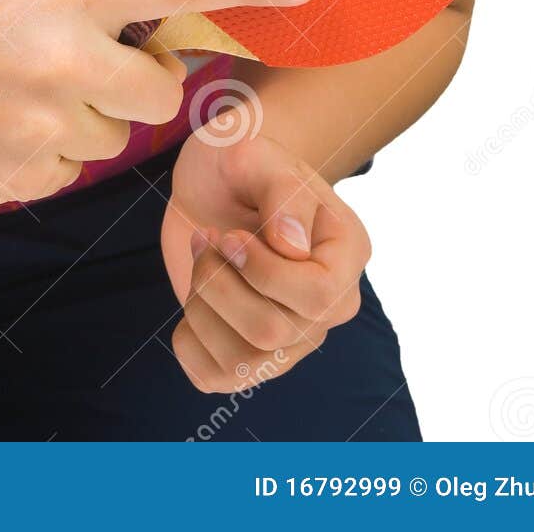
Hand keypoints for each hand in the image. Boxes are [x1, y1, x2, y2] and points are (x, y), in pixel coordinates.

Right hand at [0, 0, 319, 208]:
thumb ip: (76, 10)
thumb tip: (139, 36)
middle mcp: (65, 56)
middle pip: (157, 90)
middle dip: (135, 87)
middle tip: (82, 74)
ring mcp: (48, 121)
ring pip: (113, 138)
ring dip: (83, 124)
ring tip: (14, 101)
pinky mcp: (29, 174)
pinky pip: (71, 172)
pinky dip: (45, 158)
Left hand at [161, 115, 370, 393]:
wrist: (213, 182)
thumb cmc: (239, 163)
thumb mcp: (255, 154)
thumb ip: (281, 191)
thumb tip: (293, 247)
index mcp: (346, 253)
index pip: (317, 296)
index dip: (262, 272)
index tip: (230, 234)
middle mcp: (329, 305)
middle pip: (272, 332)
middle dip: (219, 283)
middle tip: (207, 239)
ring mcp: (293, 336)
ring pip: (244, 362)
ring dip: (202, 306)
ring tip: (202, 261)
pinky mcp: (251, 355)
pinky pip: (214, 378)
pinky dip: (188, 339)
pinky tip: (194, 297)